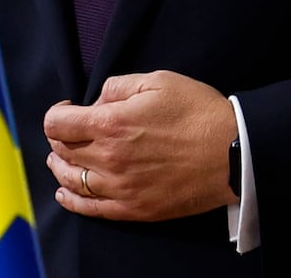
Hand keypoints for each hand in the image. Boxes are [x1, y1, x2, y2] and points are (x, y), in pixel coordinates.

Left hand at [42, 70, 237, 221]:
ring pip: (71, 180)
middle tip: (71, 131)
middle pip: (62, 151)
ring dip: (60, 167)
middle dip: (60, 138)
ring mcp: (120, 188)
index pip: (57, 124)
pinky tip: (66, 192)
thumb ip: (117, 86)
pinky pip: (91, 209)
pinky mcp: (135, 209)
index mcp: (111, 124)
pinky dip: (72, 201)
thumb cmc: (198, 111)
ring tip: (62, 158)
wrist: (234, 153)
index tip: (68, 109)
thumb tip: (96, 102)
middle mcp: (108, 158)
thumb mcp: (157, 80)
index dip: (56, 114)